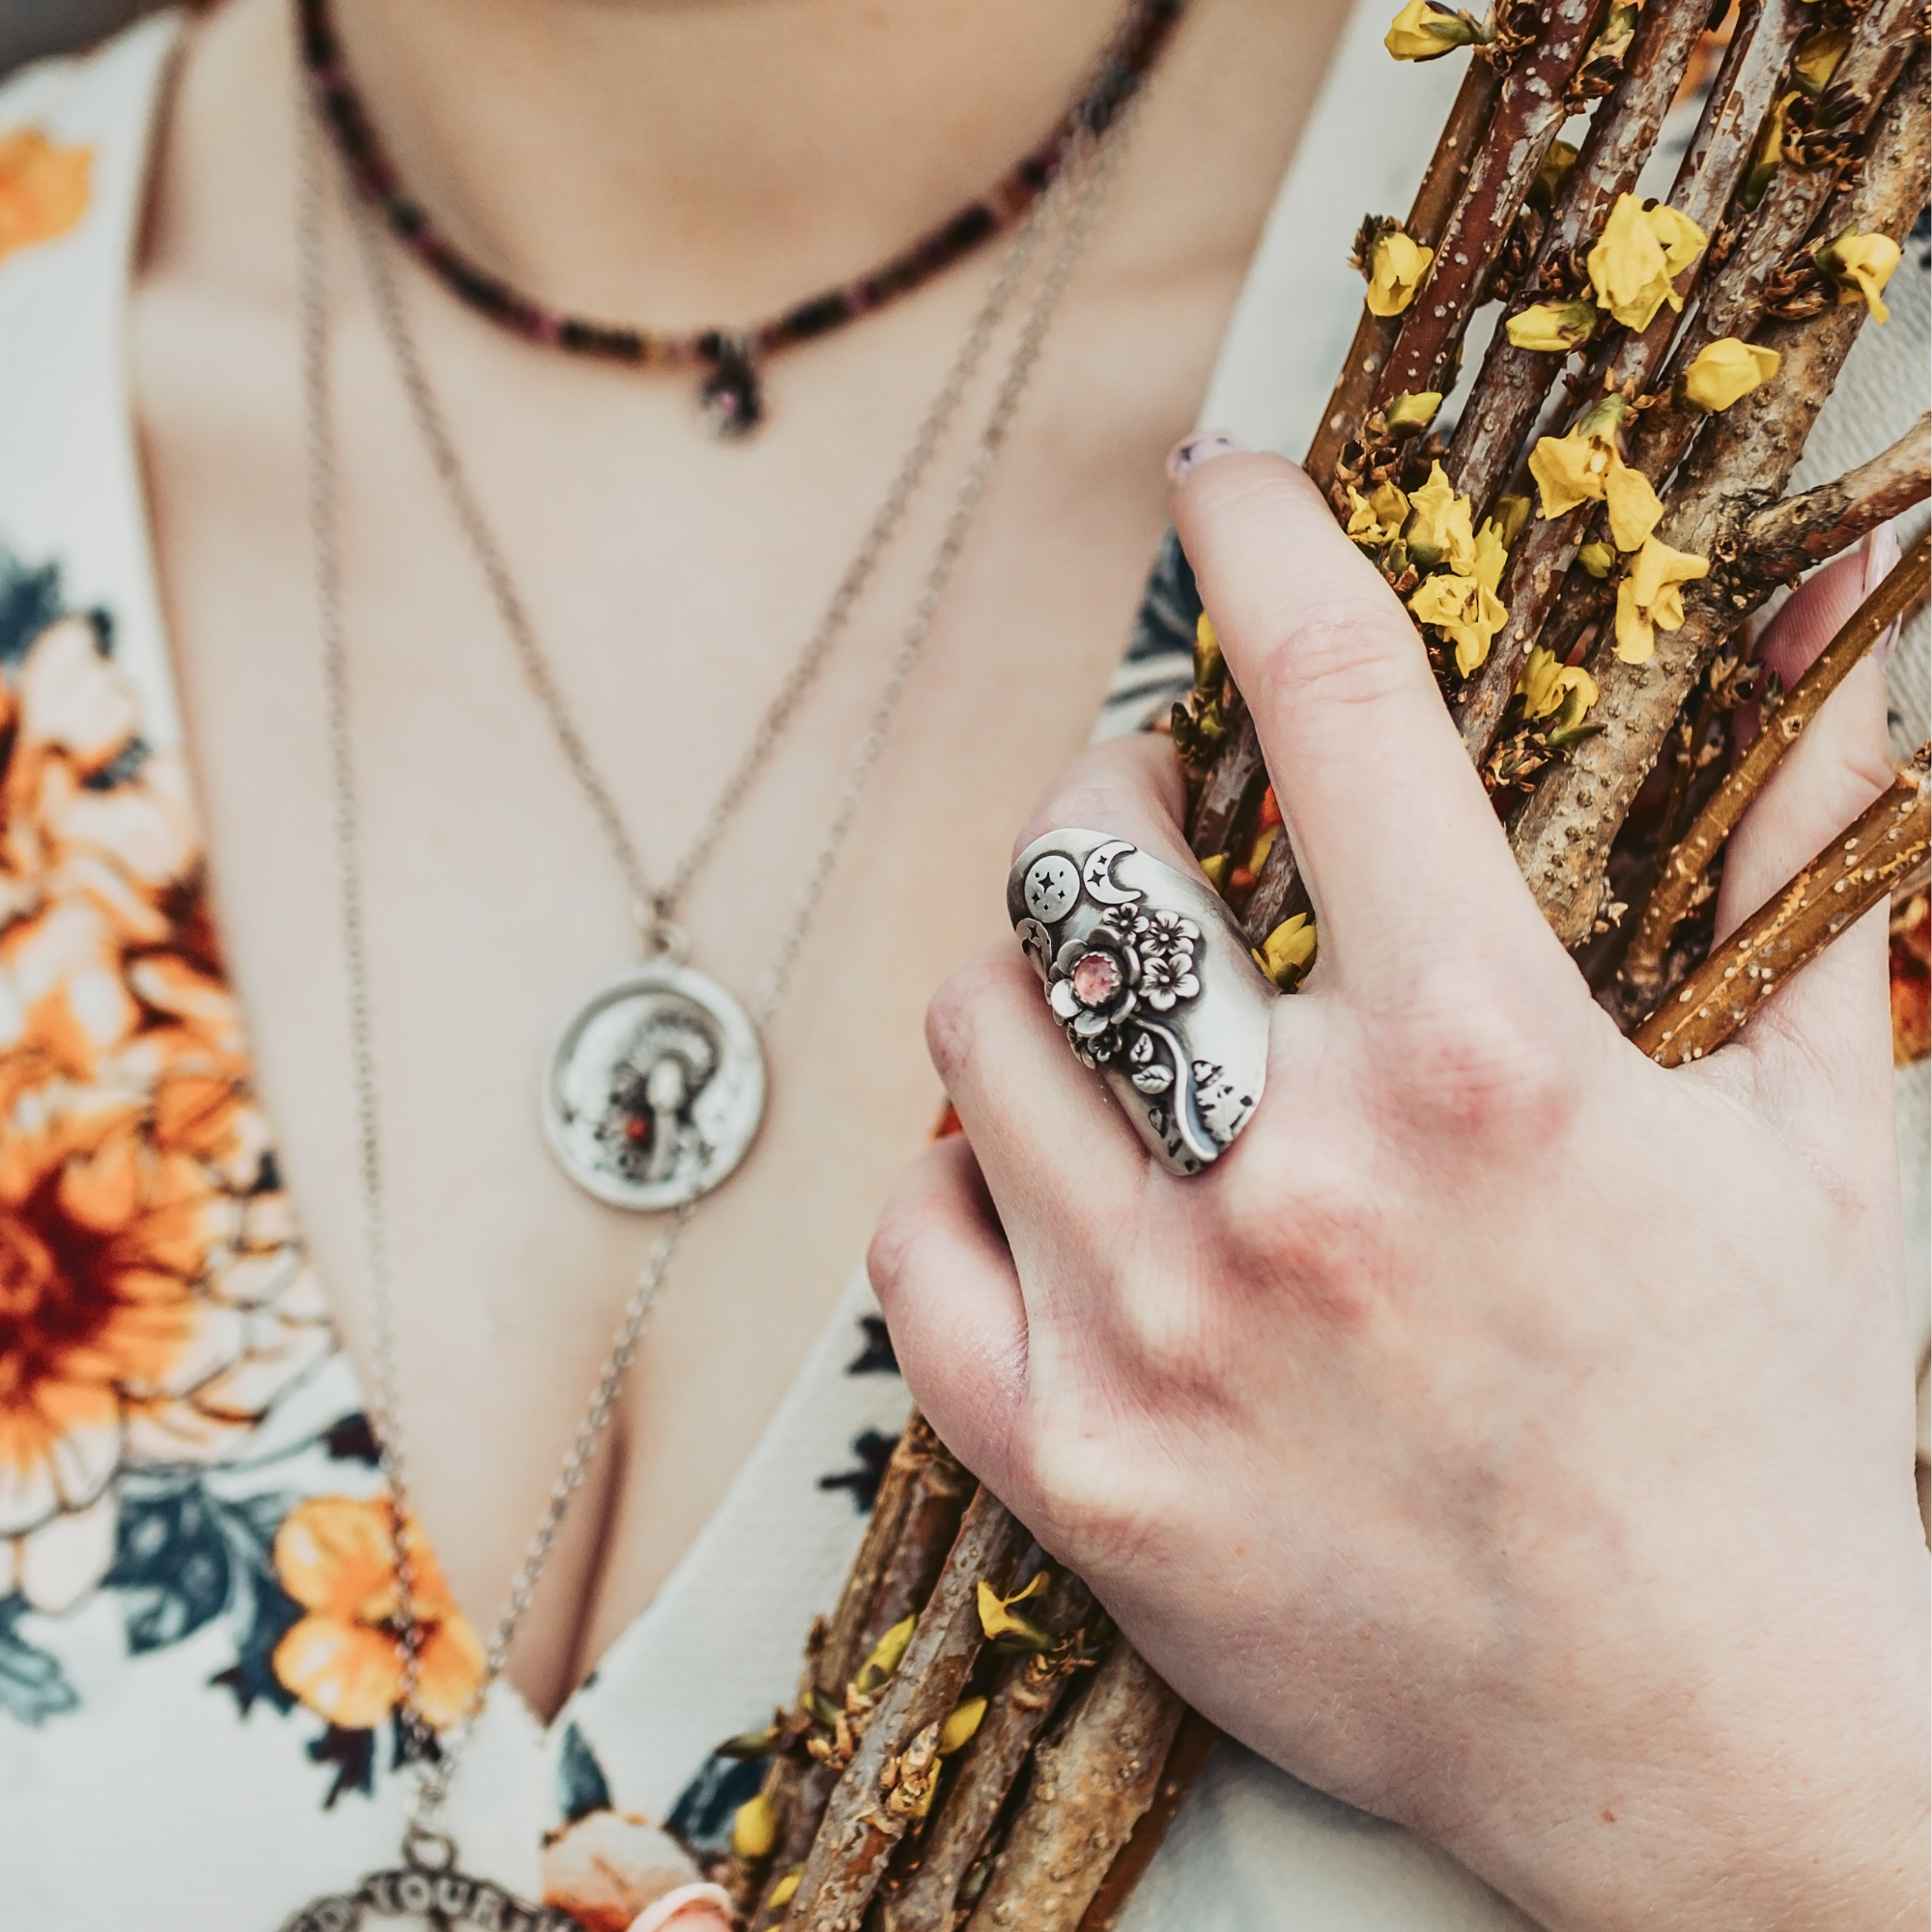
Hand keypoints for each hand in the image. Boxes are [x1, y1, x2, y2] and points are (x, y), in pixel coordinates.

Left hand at [868, 448, 1927, 1931]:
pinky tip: (1033, 1175)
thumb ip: (1807, 879)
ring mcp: (1162, 1330)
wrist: (1702, 1749)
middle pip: (1085, 863)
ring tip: (1099, 1002)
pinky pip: (919, 1248)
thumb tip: (1834, 651)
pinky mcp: (1080, 1468)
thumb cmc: (1760, 1439)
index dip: (1264, 548)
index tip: (1221, 485)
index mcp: (1482, 1069)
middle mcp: (1296, 1181)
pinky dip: (959, 1178)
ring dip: (1028, 979)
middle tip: (1148, 807)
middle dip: (1108, 789)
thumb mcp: (1814, 1140)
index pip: (1333, 709)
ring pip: (979, 1033)